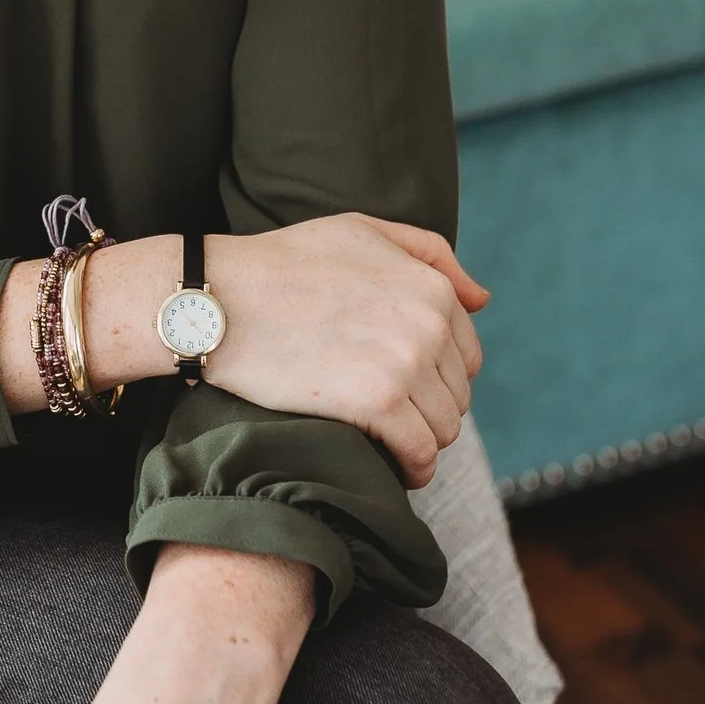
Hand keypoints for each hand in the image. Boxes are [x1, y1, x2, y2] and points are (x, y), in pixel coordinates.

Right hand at [204, 215, 484, 486]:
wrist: (221, 299)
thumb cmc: (285, 263)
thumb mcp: (363, 232)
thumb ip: (429, 255)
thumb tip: (482, 300)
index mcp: (431, 286)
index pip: (466, 356)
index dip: (436, 378)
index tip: (403, 390)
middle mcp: (429, 322)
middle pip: (456, 396)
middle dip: (427, 410)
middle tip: (387, 418)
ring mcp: (406, 363)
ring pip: (443, 428)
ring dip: (420, 442)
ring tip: (387, 443)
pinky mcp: (377, 402)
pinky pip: (419, 452)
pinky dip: (412, 468)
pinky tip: (395, 471)